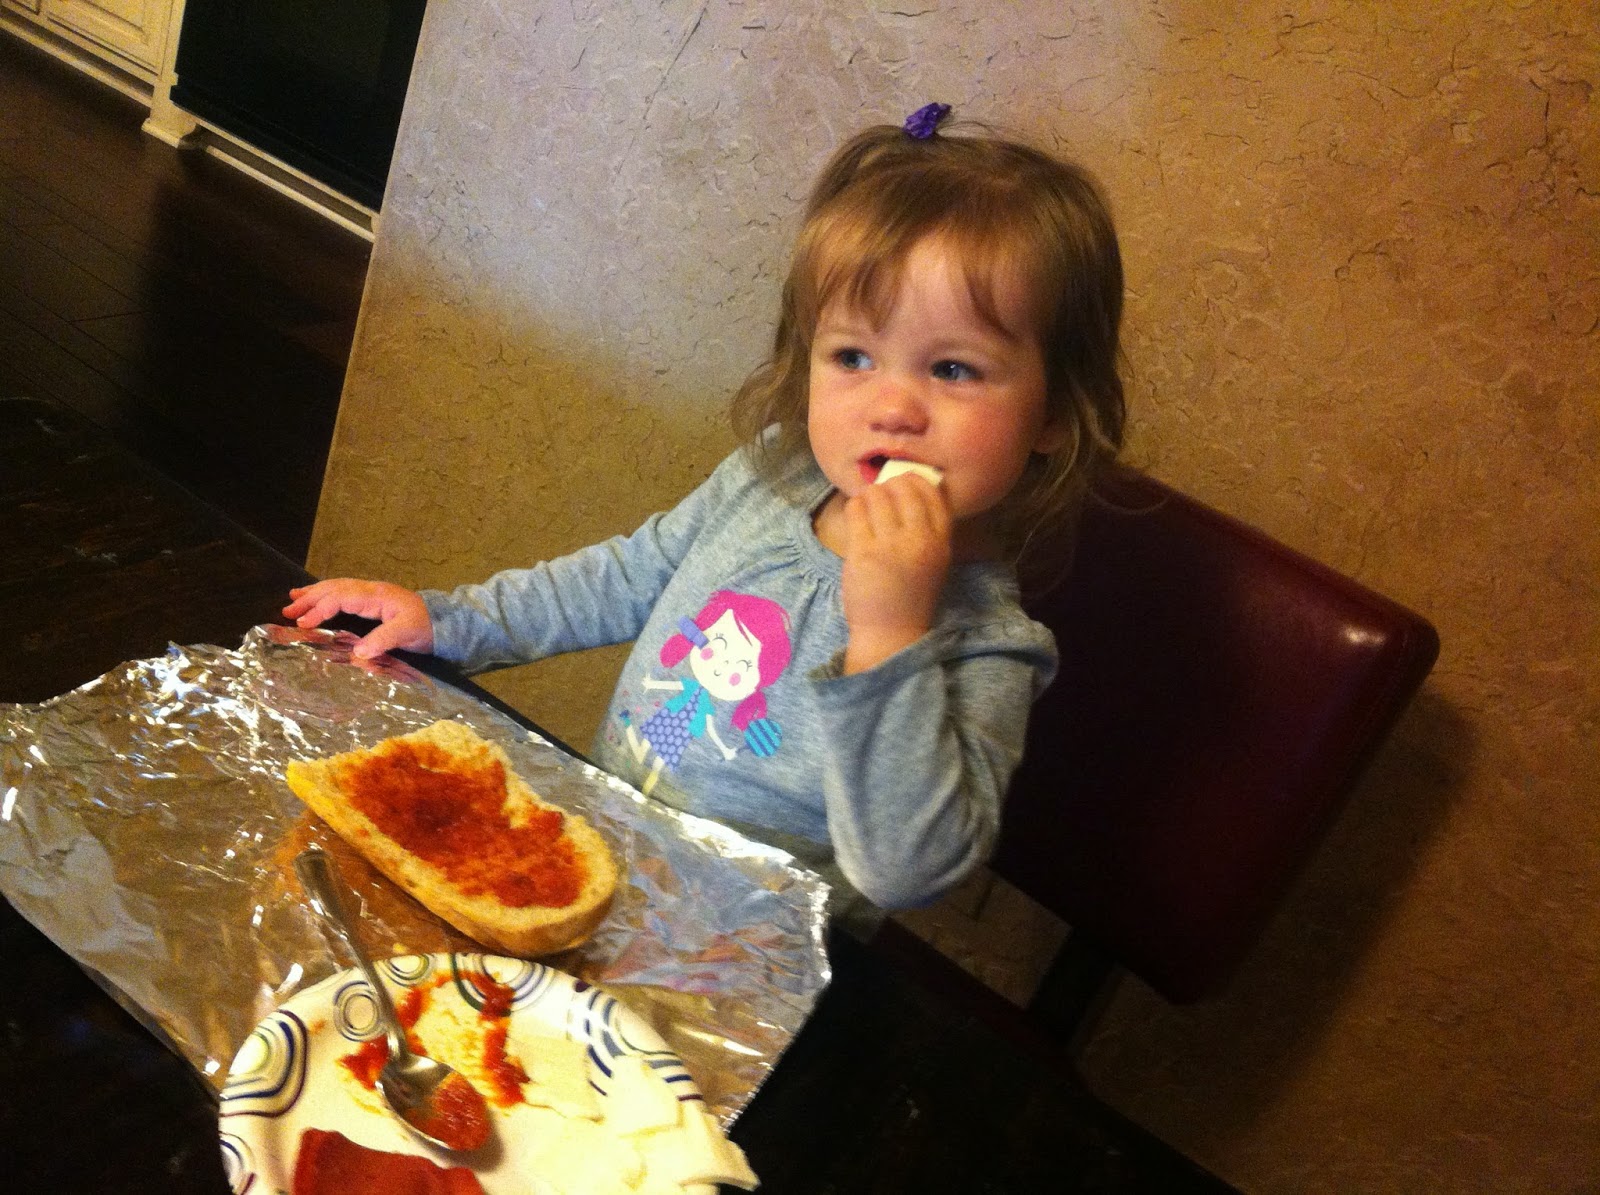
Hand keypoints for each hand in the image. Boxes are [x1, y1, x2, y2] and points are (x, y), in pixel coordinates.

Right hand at [282, 579, 433, 659]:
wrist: (444, 623)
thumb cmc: (426, 628)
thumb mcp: (407, 635)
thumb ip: (382, 641)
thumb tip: (357, 653)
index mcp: (377, 596)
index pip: (341, 597)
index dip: (320, 609)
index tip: (302, 624)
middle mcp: (371, 590)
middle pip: (335, 588)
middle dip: (310, 598)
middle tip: (287, 611)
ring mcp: (372, 593)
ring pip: (337, 588)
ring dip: (315, 594)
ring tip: (293, 599)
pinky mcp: (373, 600)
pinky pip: (344, 593)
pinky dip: (327, 595)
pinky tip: (318, 600)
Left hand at [838, 473, 950, 673]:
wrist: (891, 632)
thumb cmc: (911, 596)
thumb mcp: (935, 562)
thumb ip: (929, 530)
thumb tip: (909, 490)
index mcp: (941, 542)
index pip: (933, 495)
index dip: (916, 481)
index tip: (904, 482)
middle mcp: (919, 540)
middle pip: (904, 490)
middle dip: (890, 485)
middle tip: (881, 492)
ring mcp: (889, 546)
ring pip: (877, 496)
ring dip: (870, 494)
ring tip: (867, 503)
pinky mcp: (862, 552)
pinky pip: (856, 511)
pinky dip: (855, 505)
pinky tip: (856, 512)